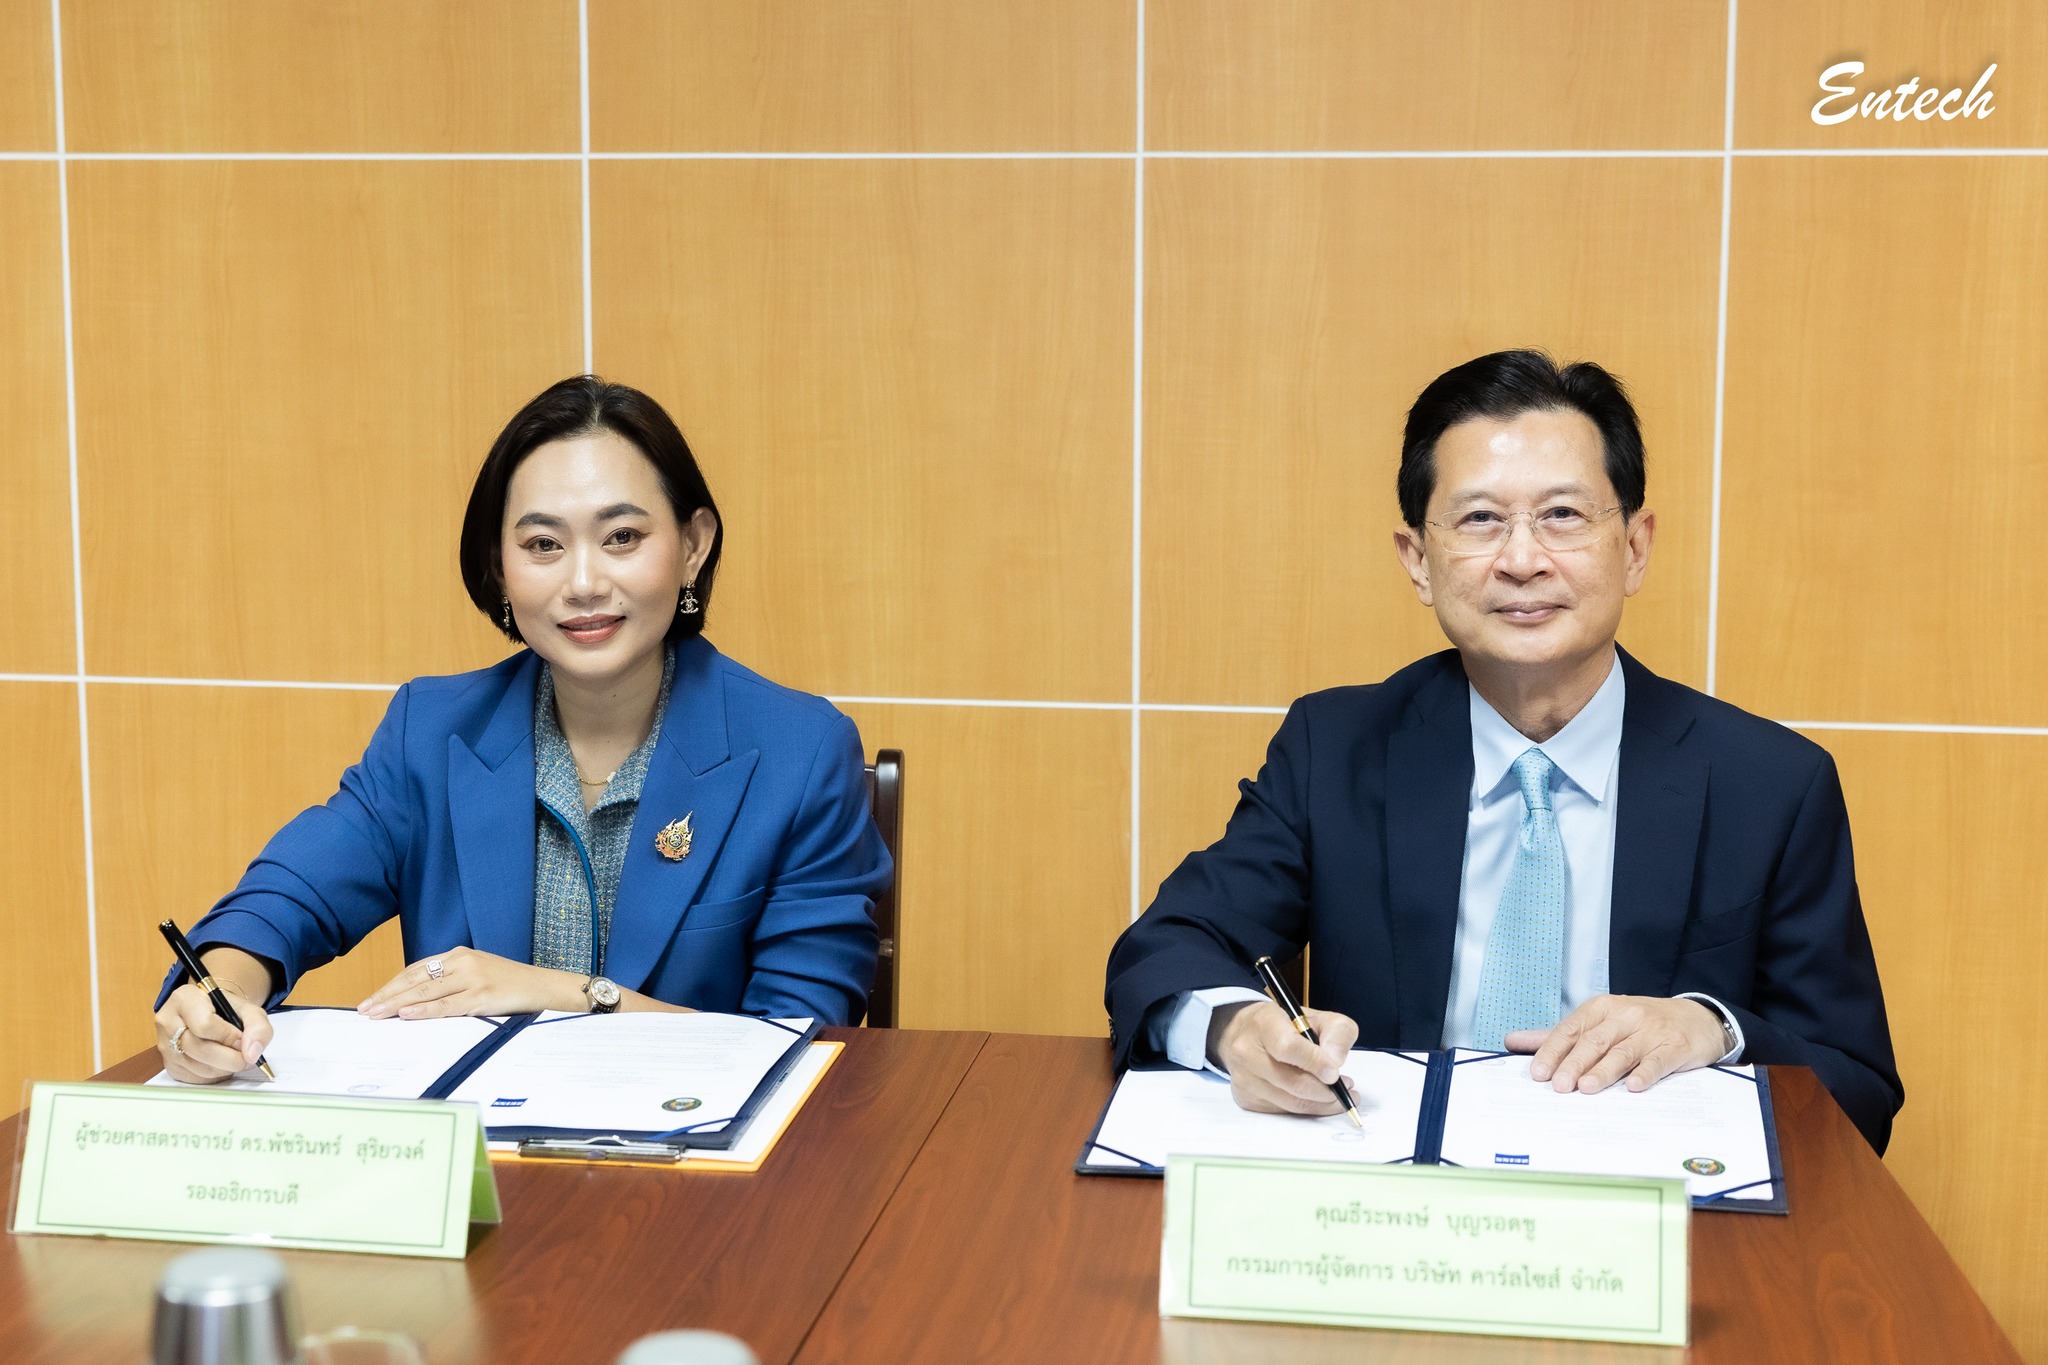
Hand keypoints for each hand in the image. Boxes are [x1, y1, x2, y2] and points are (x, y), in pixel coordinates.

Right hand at [155, 981, 272, 1083]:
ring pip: (197, 1067)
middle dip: (230, 1058)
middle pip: (199, 1049)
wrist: (212, 1013)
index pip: (205, 1024)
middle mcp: (168, 1020)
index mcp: (185, 998)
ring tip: (236, 1058)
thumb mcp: (248, 1009)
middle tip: (247, 1057)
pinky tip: (222, 1064)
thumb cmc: (227, 1010)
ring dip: (224, 1069)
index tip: (243, 1040)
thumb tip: (252, 1054)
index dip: (228, 1037)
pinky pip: (194, 1078)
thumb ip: (258, 1027)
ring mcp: (164, 1044)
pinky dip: (214, 1076)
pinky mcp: (169, 1064)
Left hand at [358, 947, 583, 1019]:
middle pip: (415, 979)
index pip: (416, 969)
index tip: (373, 998)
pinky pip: (447, 1005)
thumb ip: (451, 982)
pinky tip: (406, 1014)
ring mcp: (473, 978)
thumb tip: (416, 1001)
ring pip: (426, 992)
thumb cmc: (511, 984)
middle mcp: (463, 962)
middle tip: (364, 1009)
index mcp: (460, 954)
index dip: (392, 984)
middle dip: (387, 995)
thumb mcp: (478, 975)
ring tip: (376, 1014)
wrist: (545, 986)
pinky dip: (425, 1010)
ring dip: (397, 1004)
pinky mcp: (482, 996)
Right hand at [1213, 1001, 1359, 1116]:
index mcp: (1263, 1024)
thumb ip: (1337, 1033)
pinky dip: (1306, 1108)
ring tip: (1336, 1093)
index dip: (1315, 1062)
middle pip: (1293, 1082)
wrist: (1242, 1033)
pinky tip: (1315, 1098)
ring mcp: (1243, 1079)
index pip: (1288, 1047)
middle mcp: (1247, 1052)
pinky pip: (1284, 1111)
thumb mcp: (1316, 1016)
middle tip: (1345, 1086)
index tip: (1335, 1073)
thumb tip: (1336, 1062)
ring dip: (1321, 1103)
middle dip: (1326, 1090)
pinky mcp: (1245, 1099)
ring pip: (1292, 1103)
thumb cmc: (1283, 1024)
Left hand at [1506, 994, 1727, 1094]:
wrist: (1697, 1018)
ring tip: (1587, 1088)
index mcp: (1601, 1009)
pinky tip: (1633, 1087)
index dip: (1553, 1051)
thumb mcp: (1600, 1022)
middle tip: (1559, 1086)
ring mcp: (1651, 1031)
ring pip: (1622, 1052)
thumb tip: (1512, 1041)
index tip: (1538, 1073)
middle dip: (1574, 1064)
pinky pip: (1658, 1061)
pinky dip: (1645, 1073)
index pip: (1571, 1029)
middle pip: (1594, 1041)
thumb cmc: (1640, 1024)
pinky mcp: (1675, 1046)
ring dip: (1604, 1071)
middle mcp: (1625, 1016)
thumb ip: (1559, 1035)